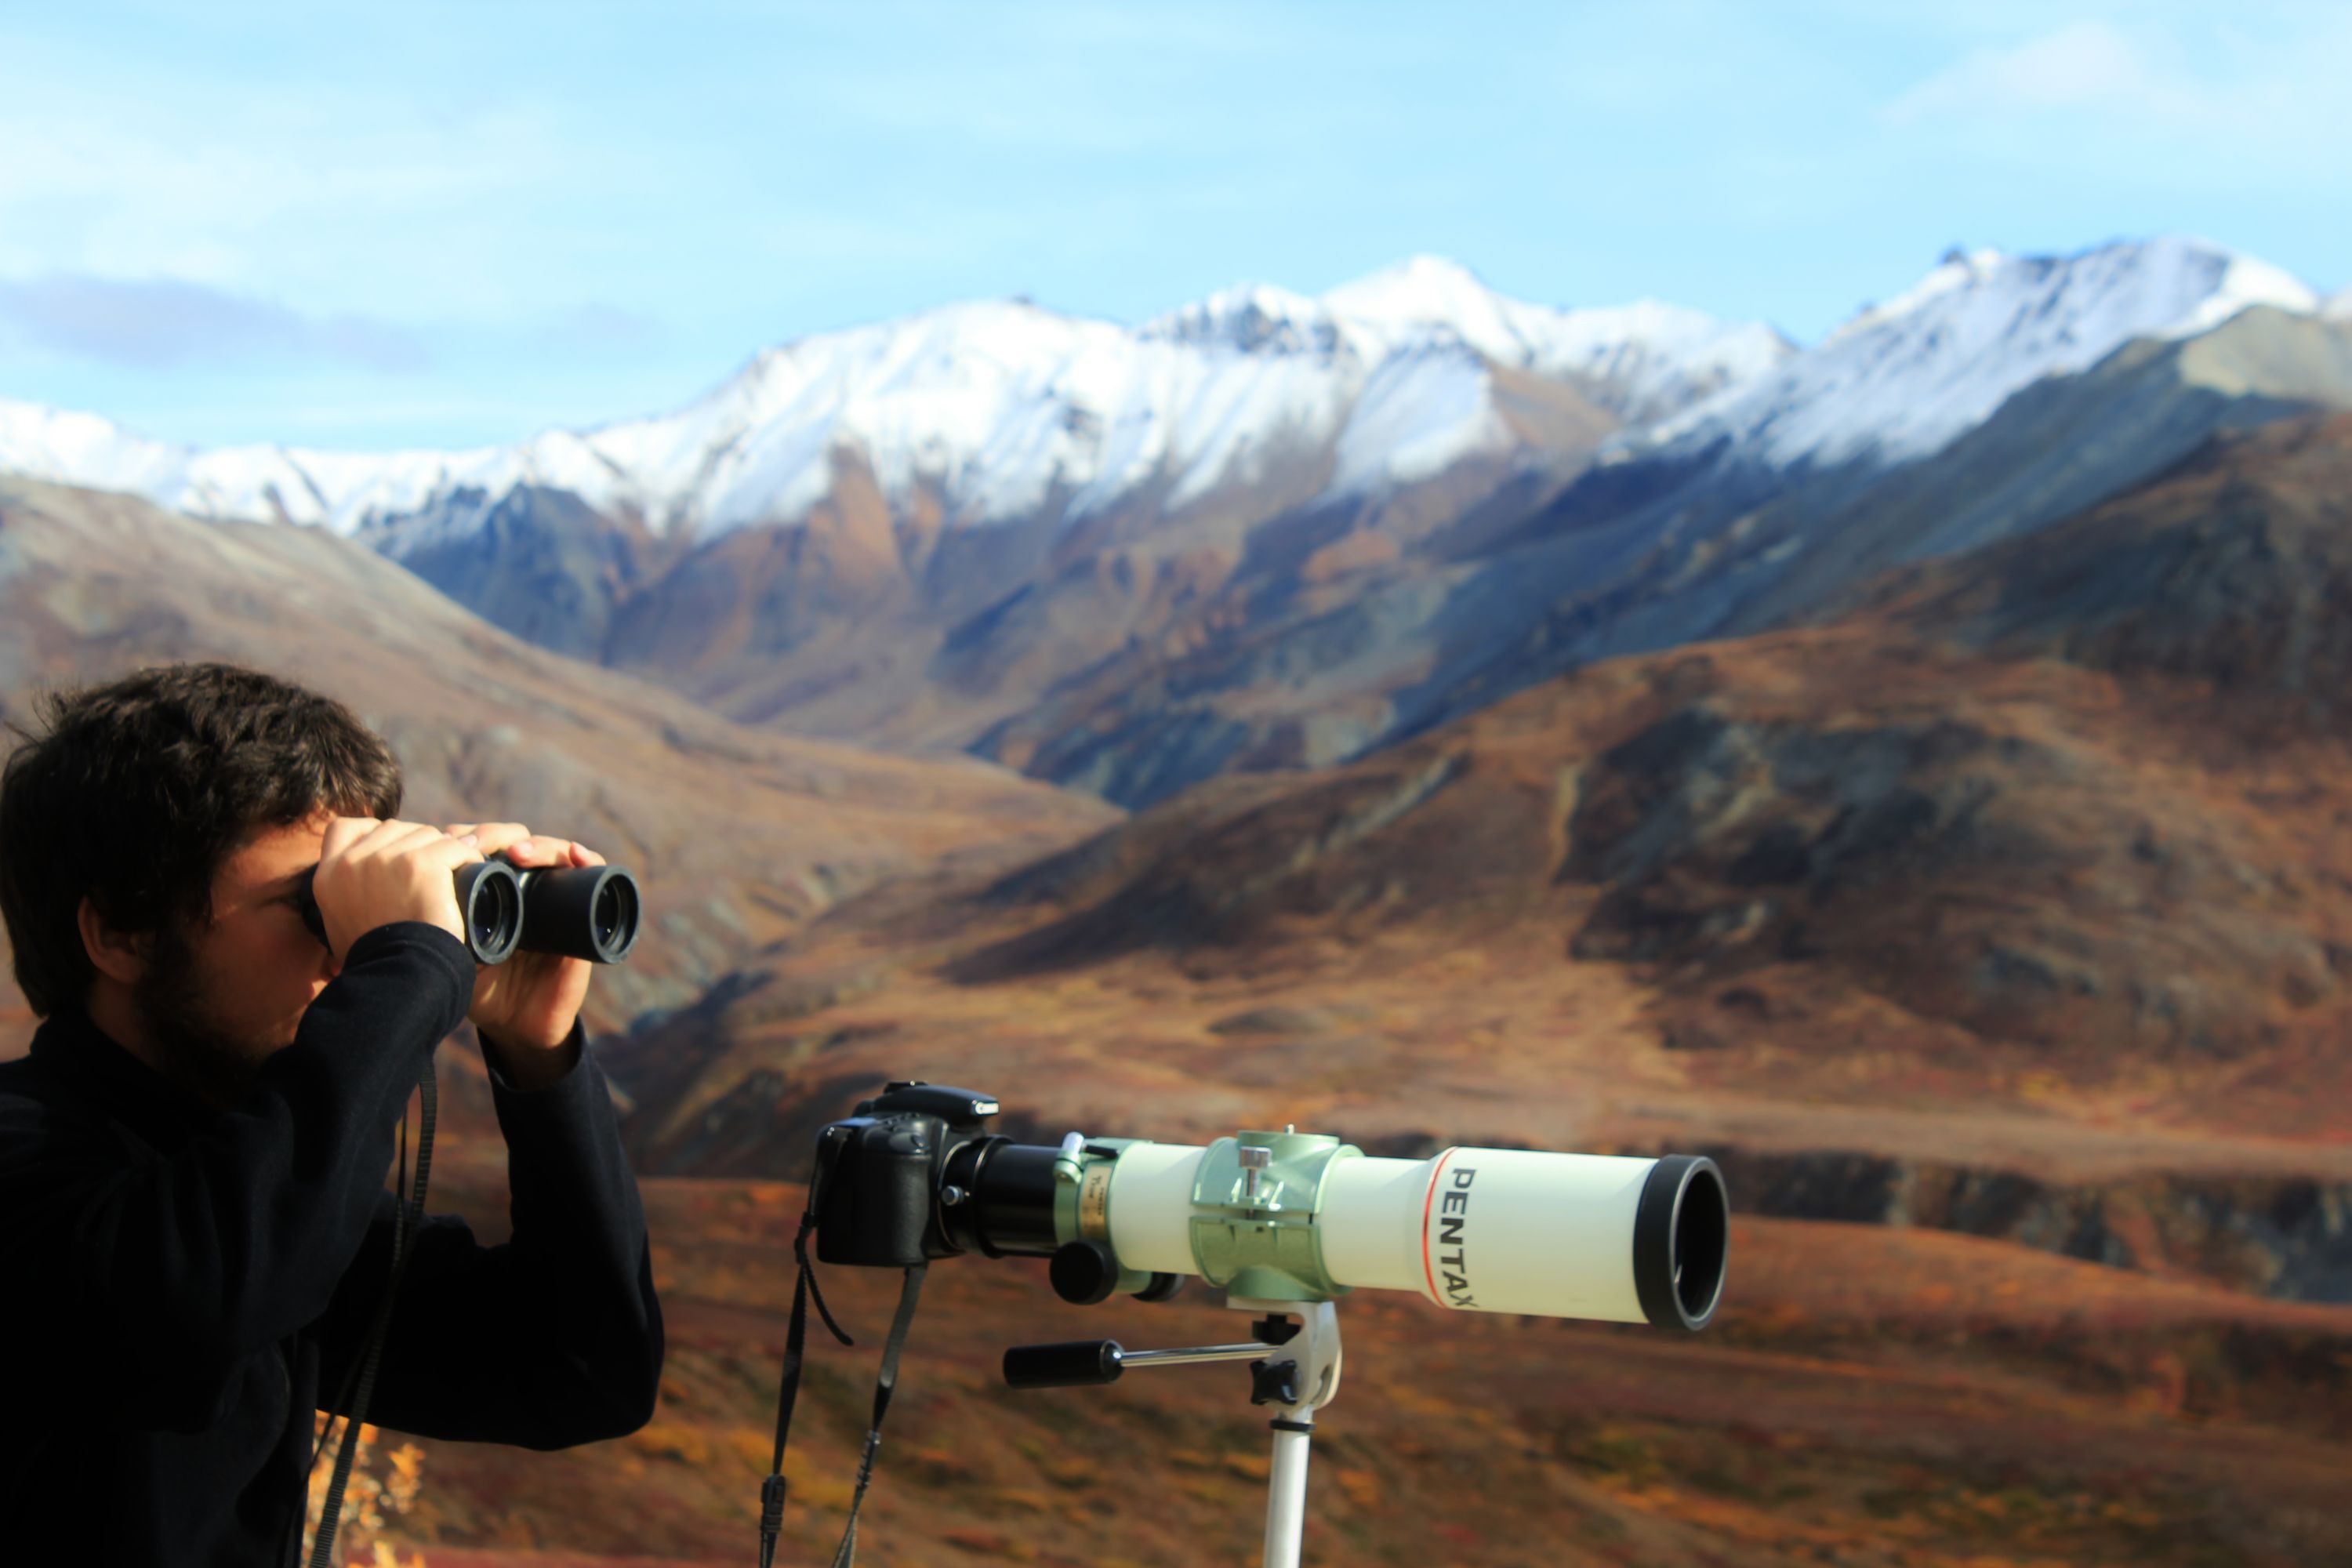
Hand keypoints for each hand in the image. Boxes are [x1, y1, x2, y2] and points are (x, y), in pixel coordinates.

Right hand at [312, 818, 484, 959]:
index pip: (346, 828)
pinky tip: (472, 873)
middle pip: (394, 829)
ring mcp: (387, 859)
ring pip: (427, 835)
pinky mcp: (422, 863)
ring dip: (444, 852)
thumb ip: (349, 894)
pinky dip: (468, 857)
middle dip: (416, 845)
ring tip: (453, 878)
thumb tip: (370, 885)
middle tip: (434, 873)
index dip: (375, 834)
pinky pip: (455, 846)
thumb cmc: (378, 961)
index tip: (396, 853)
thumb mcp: (342, 924)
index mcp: (328, 874)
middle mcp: (352, 861)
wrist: (397, 979)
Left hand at [446, 822, 603, 1084]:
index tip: (449, 841)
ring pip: (555, 852)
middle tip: (483, 845)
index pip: (486, 847)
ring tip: (521, 852)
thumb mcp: (448, 954)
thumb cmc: (481, 989)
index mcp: (492, 892)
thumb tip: (378, 896)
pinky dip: (588, 859)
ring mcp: (557, 897)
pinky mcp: (586, 914)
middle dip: (499, 836)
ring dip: (541, 845)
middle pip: (519, 843)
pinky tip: (577, 856)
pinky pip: (595, 876)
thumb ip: (423, 931)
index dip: (470, 837)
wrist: (518, 1025)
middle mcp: (526, 888)